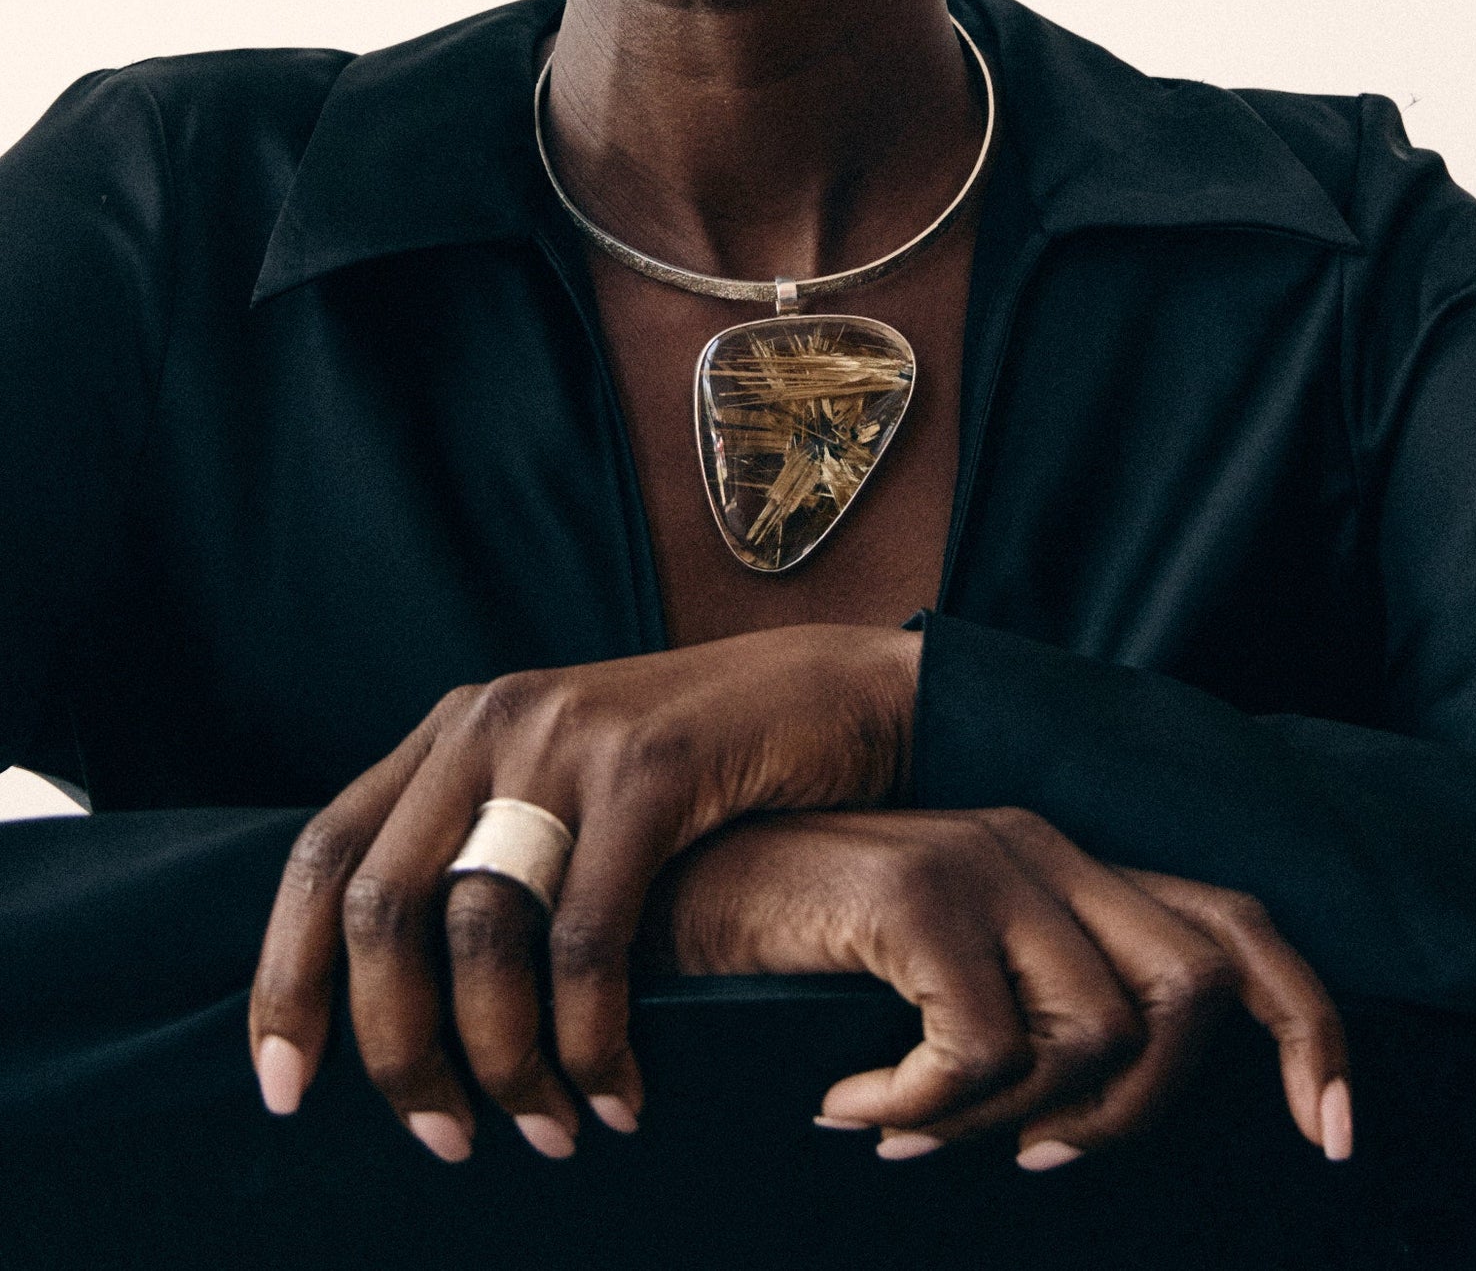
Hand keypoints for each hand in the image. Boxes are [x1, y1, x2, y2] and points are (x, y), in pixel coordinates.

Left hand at [248, 626, 918, 1162]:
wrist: (833, 694)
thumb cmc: (704, 765)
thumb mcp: (572, 779)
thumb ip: (490, 841)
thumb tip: (399, 995)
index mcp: (460, 727)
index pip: (323, 854)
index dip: (287, 979)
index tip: (285, 1086)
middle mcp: (496, 721)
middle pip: (383, 908)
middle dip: (396, 1049)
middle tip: (439, 1138)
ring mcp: (571, 739)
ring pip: (481, 933)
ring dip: (502, 1060)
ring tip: (544, 1130)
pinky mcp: (652, 769)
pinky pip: (588, 937)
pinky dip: (592, 1036)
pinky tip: (616, 1091)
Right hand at [649, 807, 1352, 1169]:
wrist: (671, 886)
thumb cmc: (802, 953)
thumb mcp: (943, 980)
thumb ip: (1029, 1014)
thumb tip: (1087, 1120)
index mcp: (1066, 868)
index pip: (1238, 924)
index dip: (1314, 1027)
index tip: (1333, 1139)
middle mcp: (1043, 848)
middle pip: (1197, 983)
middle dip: (1141, 1110)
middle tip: (1039, 1164)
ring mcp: (985, 862)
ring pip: (1095, 1033)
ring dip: (1005, 1121)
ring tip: (912, 1127)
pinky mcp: (919, 895)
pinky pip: (980, 1051)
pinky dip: (922, 1109)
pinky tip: (851, 1108)